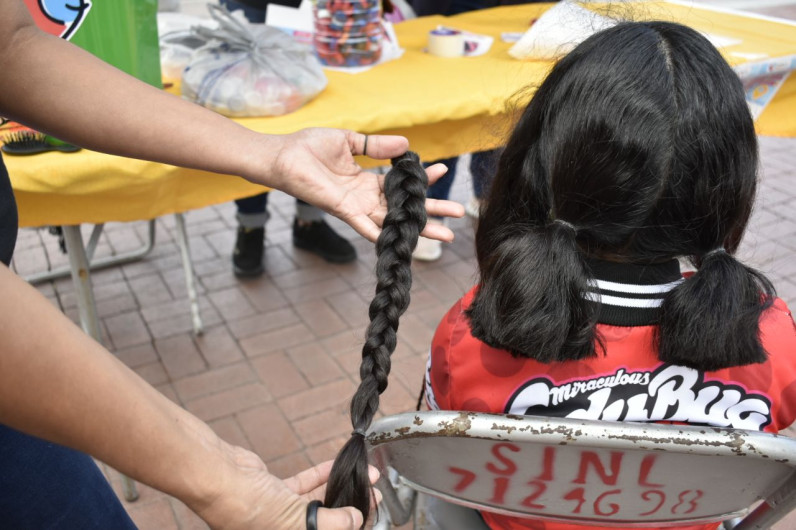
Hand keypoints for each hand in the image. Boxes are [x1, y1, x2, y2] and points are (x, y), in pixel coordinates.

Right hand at [195, 443, 377, 528]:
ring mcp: (278, 511)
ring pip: (317, 501)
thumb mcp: (298, 521)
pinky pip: (303, 484)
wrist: (220, 478)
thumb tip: (355, 520)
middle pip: (326, 521)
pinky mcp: (273, 490)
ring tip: (364, 474)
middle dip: (352, 504)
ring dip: (340, 485)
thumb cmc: (249, 509)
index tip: (372, 510)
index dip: (353, 525)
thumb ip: (332, 523)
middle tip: (374, 491)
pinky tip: (337, 465)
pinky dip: (321, 474)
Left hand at [262, 128, 465, 241]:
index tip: (443, 170)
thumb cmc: (309, 147)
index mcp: (367, 180)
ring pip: (395, 220)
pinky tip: (405, 243)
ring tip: (446, 234)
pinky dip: (384, 234)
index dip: (423, 179)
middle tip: (459, 213)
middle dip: (433, 210)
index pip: (402, 184)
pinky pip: (367, 226)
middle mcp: (366, 197)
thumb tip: (406, 145)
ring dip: (420, 227)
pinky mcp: (344, 210)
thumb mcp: (348, 141)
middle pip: (406, 206)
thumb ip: (376, 145)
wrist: (283, 156)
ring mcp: (356, 206)